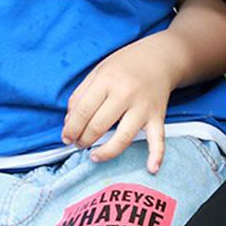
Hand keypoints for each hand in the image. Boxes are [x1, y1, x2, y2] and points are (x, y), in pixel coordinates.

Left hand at [62, 34, 179, 173]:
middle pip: (98, 126)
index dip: (71, 129)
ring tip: (94, 156)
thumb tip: (69, 123)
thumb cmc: (126, 64)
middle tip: (79, 143)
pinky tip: (152, 168)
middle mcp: (126, 93)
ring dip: (105, 152)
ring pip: (123, 138)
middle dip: (83, 140)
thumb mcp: (98, 71)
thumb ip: (80, 95)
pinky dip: (157, 155)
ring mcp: (143, 107)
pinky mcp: (158, 116)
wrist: (160, 57)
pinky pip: (158, 138)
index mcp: (108, 80)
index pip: (83, 111)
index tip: (66, 137)